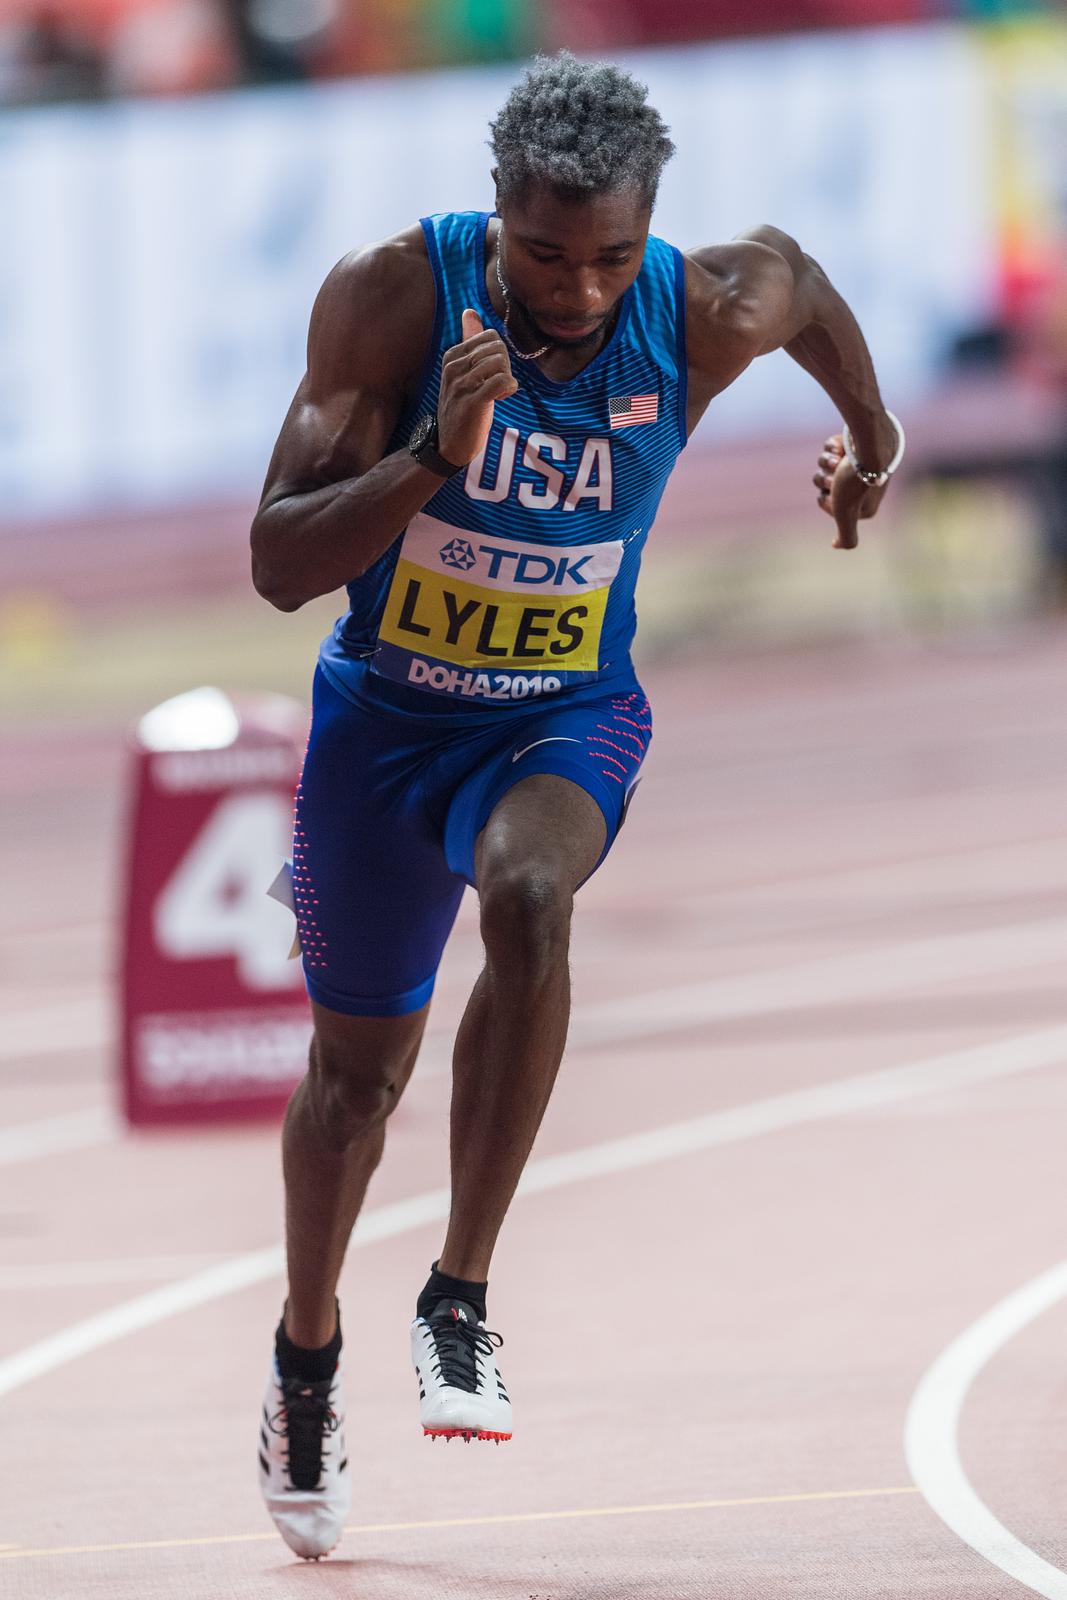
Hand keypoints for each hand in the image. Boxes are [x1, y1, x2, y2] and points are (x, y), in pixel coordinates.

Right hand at [437, 309, 518, 464]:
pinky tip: (500, 398)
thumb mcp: (462, 370)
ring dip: (506, 379)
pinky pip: (502, 382)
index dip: (499, 354)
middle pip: (497, 348)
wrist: (449, 444)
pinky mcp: (472, 402)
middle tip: (497, 384)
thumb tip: (470, 311)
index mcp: (452, 356)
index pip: (489, 337)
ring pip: (500, 364)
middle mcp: (453, 368)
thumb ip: (468, 340)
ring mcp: (461, 385)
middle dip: (505, 366)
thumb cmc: (461, 406)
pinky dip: (508, 389)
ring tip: (497, 393)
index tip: (491, 373)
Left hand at [812, 433, 886, 548]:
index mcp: (863, 504)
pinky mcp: (855, 445)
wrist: (869, 444)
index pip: (827, 503)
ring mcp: (858, 463)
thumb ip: (847, 537)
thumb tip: (835, 545)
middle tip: (836, 478)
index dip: (827, 500)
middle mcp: (861, 485)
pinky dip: (833, 446)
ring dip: (827, 462)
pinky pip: (831, 447)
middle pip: (824, 483)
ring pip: (824, 464)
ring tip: (840, 459)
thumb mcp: (846, 515)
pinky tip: (843, 447)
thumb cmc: (855, 481)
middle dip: (825, 479)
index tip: (836, 496)